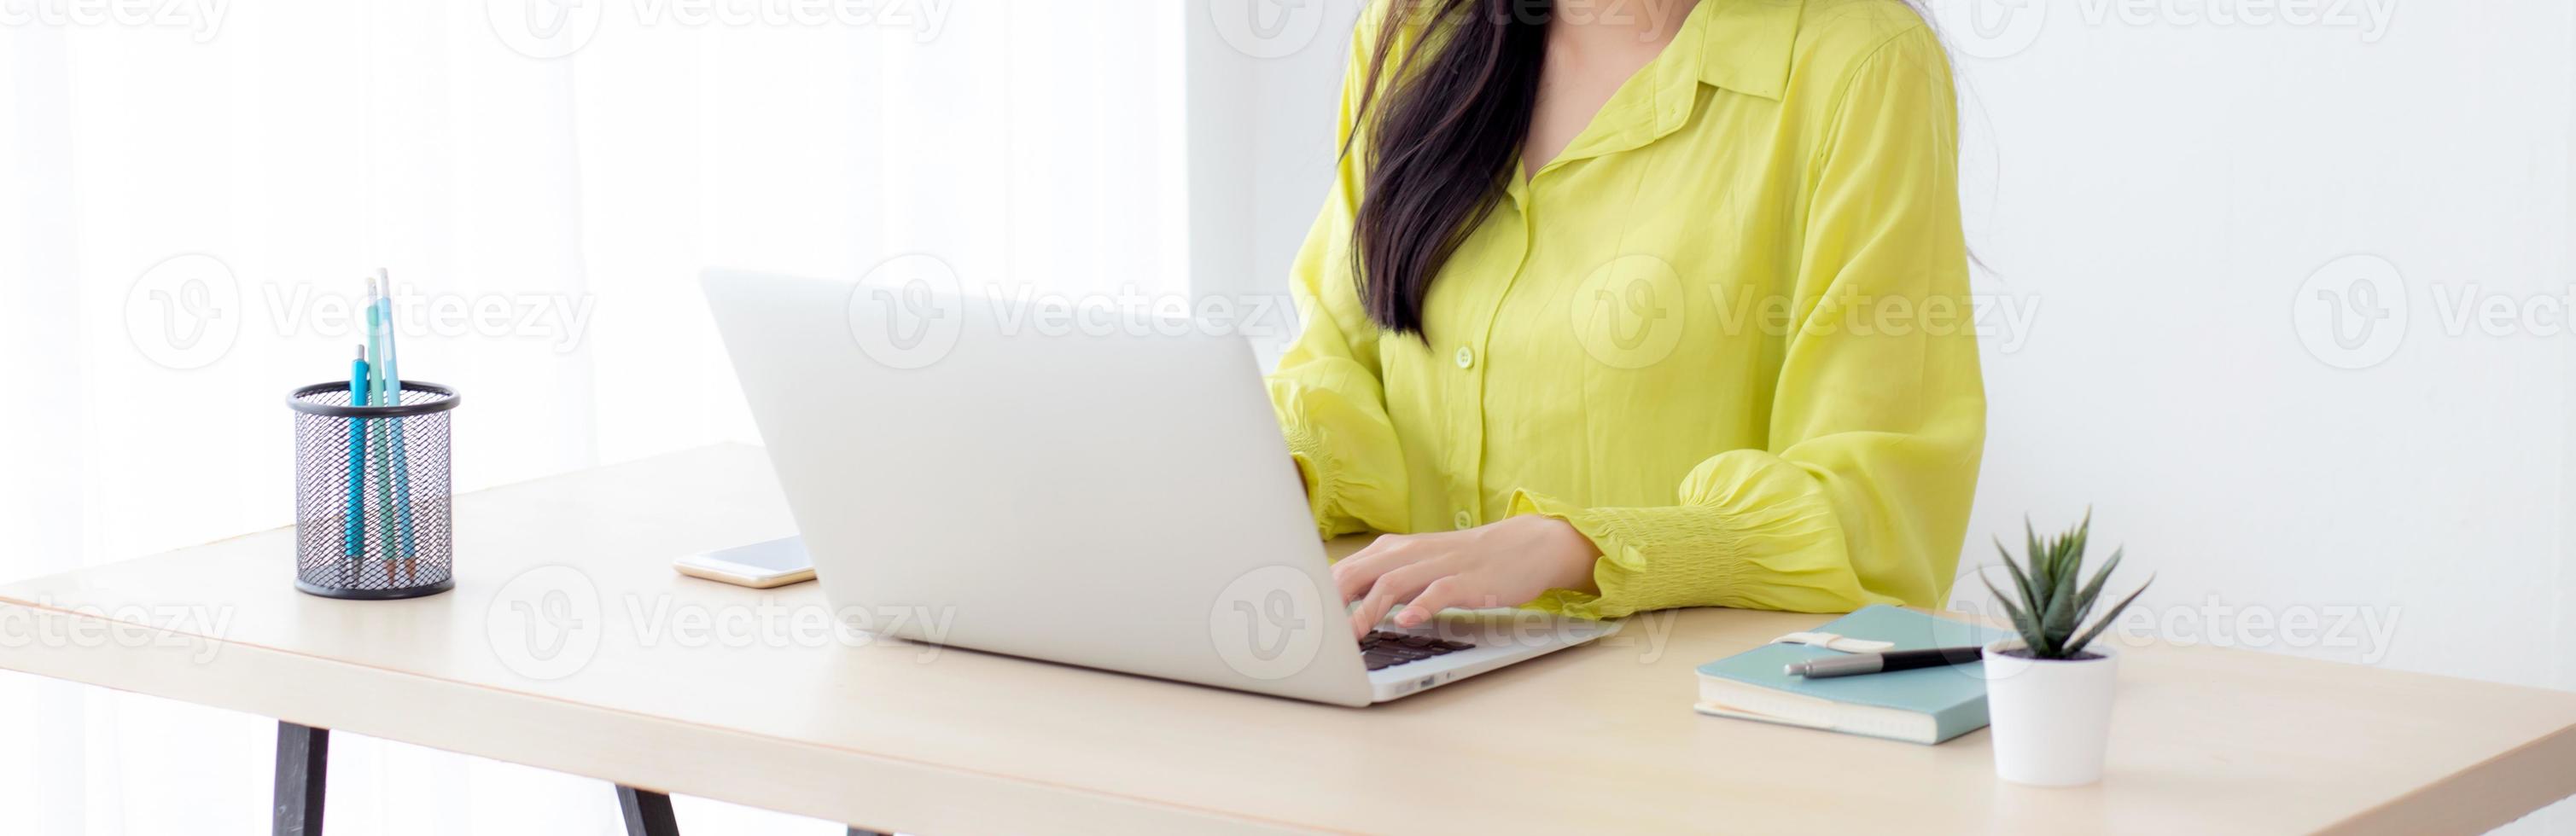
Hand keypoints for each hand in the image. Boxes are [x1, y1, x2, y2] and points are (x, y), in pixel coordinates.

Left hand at [1333, 515, 1600, 637]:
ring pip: (1392, 583)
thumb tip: (1338, 605)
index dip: (1315, 595)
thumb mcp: (1416, 566)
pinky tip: (1406, 622)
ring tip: (1351, 636)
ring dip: (1367, 610)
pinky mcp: (1465, 581)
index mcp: (1392, 550)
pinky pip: (1437, 592)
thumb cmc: (1463, 562)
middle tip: (1313, 633)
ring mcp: (1437, 565)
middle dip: (1331, 603)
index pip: (1343, 569)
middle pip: (1358, 573)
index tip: (1296, 621)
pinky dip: (1419, 606)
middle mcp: (1409, 553)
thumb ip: (1380, 580)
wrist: (1522, 547)